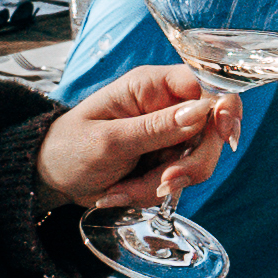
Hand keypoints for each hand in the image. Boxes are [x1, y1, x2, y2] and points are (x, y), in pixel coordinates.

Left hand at [35, 65, 235, 213]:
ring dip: (162, 184)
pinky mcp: (166, 160)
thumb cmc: (70, 147)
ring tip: (123, 190)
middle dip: (188, 164)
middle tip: (162, 183)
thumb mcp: (109, 140)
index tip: (224, 132)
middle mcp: (166, 106)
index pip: (206, 84)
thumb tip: (201, 111)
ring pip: (197, 162)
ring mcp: (169, 135)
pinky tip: (122, 192)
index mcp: (151, 86)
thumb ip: (155, 127)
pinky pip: (179, 180)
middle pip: (211, 131)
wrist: (53, 178)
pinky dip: (153, 193)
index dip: (223, 106)